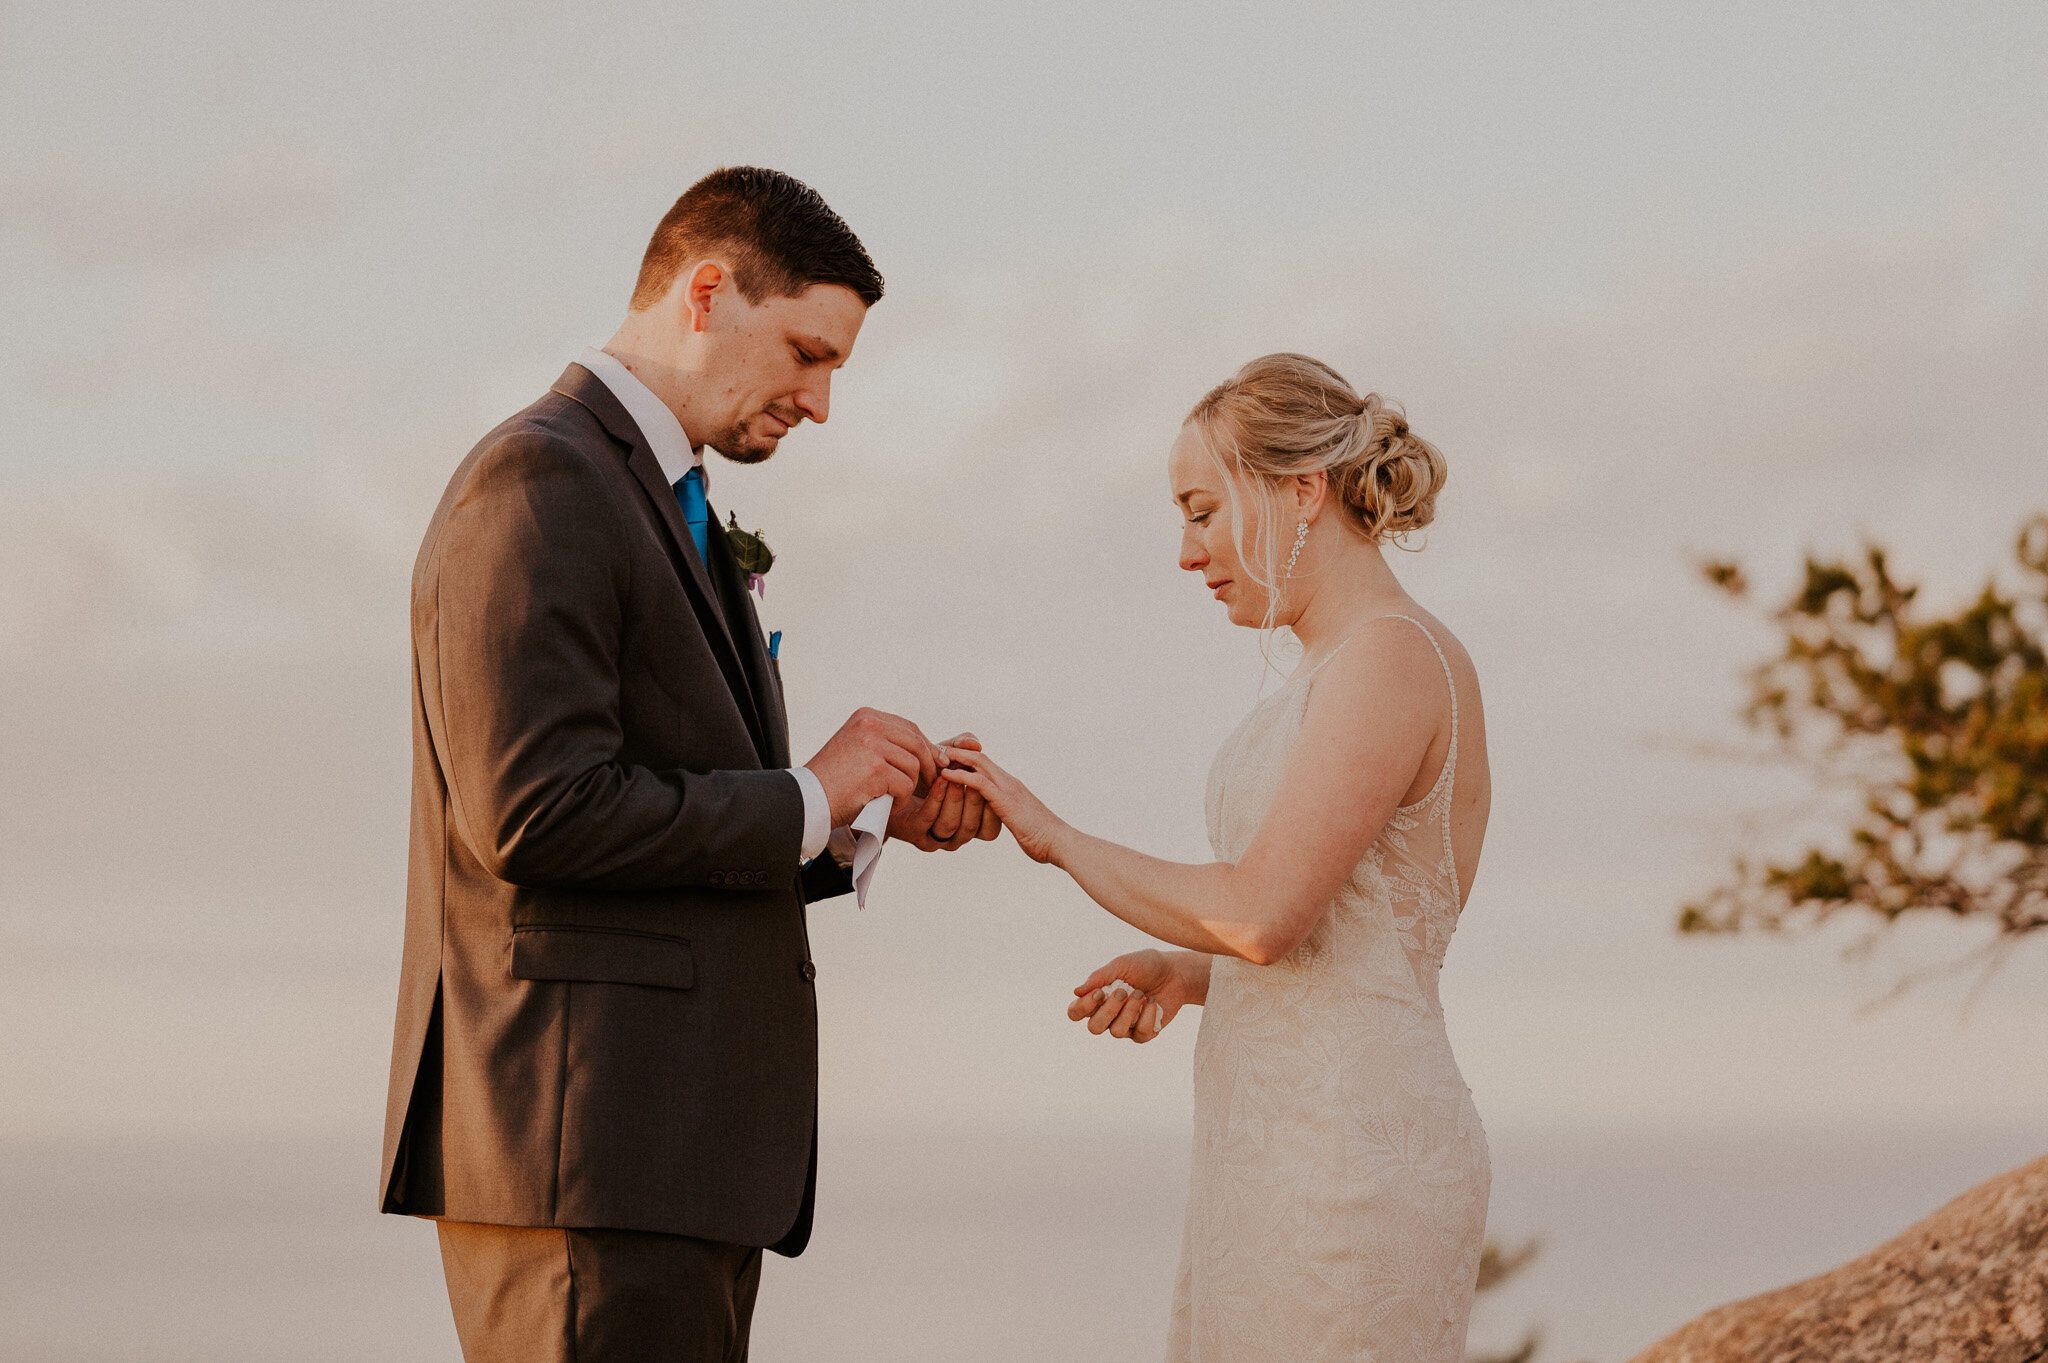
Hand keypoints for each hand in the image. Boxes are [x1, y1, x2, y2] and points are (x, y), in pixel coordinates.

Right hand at [805, 708, 942, 827]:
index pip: (910, 728)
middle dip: (928, 766)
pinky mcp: (876, 769)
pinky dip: (900, 801)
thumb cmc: (834, 780)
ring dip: (908, 788)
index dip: (926, 748)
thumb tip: (933, 750)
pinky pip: (905, 786)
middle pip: (917, 744)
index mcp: (866, 716)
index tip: (935, 765)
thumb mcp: (858, 747)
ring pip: (913, 767)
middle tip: (929, 785)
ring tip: (891, 798)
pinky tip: (885, 805)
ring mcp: (872, 745)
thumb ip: (886, 742)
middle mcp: (870, 724)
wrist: (807, 799)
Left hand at [888, 734, 1004, 850]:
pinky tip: (939, 780)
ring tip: (954, 776)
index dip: (994, 807)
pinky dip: (936, 797)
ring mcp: (933, 838)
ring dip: (954, 799)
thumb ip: (964, 748)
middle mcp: (954, 837)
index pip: (990, 829)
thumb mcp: (949, 757)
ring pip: (951, 825)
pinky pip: (929, 818)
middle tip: (975, 777)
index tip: (992, 783)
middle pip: (973, 828)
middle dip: (975, 801)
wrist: (893, 780)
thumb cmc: (928, 770)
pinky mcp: (912, 832)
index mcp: (970, 826)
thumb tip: (977, 743)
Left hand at [936, 748, 1067, 863]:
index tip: (949, 760)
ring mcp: (1008, 789)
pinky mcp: (1005, 800)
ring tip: (937, 756)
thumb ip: (1012, 817)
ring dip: (956, 758)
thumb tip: (1009, 823)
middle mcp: (1009, 783)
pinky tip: (945, 775)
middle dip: (959, 753)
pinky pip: (979, 782)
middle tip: (938, 750)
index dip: (968, 760)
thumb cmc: (1044, 838)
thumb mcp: (1022, 823)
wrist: (1059, 843)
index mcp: (1012, 788)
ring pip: (978, 763)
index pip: (987, 766)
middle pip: (980, 758)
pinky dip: (960, 775)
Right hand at [1068, 949, 1198, 1043]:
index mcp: (1097, 998)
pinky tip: (1152, 1003)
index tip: (1100, 991)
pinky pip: (1139, 1035)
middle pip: (1094, 1028)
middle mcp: (1108, 1015)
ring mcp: (1126, 1026)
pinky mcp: (1144, 1033)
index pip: (1076, 1012)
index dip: (1083, 1007)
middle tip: (1122, 991)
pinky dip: (1147, 1017)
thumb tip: (1077, 991)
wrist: (1175, 972)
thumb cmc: (1146, 966)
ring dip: (1130, 1011)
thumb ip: (1099, 977)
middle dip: (1108, 1010)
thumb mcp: (1122, 964)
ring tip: (1141, 994)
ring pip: (1116, 1032)